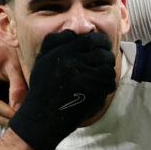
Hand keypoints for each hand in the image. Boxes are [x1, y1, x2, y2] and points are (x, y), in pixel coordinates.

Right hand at [6, 30, 115, 149]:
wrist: (42, 117)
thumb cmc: (42, 88)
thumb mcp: (42, 60)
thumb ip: (55, 42)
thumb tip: (73, 32)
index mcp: (62, 52)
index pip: (90, 39)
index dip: (100, 41)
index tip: (102, 45)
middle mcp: (73, 63)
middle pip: (102, 53)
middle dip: (107, 56)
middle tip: (106, 60)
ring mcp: (84, 79)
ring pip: (107, 68)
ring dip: (108, 71)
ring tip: (102, 75)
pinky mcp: (91, 94)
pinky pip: (108, 84)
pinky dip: (108, 85)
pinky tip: (101, 87)